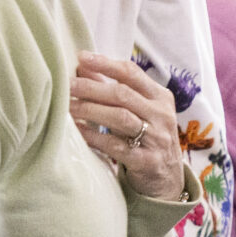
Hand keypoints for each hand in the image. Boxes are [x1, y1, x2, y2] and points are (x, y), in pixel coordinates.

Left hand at [72, 52, 185, 200]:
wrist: (168, 179)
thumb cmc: (147, 138)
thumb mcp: (138, 111)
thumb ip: (113, 89)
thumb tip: (83, 66)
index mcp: (160, 97)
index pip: (131, 73)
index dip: (105, 64)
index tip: (81, 57)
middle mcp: (161, 115)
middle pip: (123, 94)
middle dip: (91, 88)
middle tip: (67, 85)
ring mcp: (157, 138)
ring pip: (120, 117)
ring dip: (90, 110)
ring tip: (68, 106)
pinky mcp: (147, 161)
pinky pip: (116, 146)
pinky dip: (94, 137)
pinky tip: (78, 131)